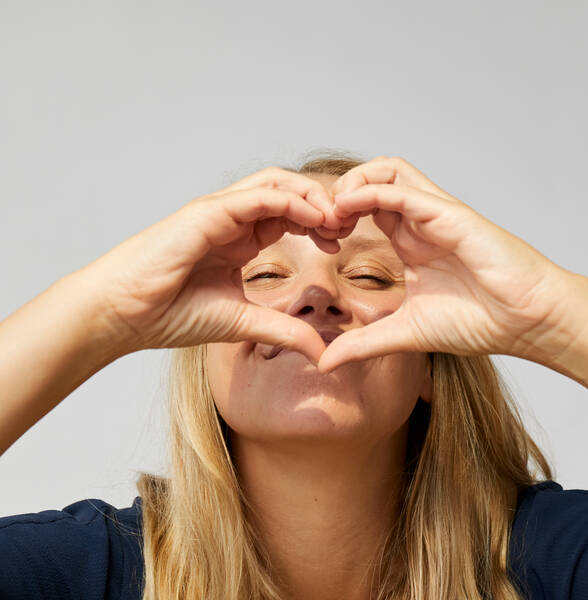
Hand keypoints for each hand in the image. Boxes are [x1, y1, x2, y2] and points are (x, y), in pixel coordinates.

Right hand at [79, 167, 344, 361]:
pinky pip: (258, 196)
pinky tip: (315, 218)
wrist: (123, 315)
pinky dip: (290, 201)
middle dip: (323, 204)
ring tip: (336, 220)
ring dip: (312, 196)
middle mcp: (233, 220)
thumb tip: (321, 353)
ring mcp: (220, 212)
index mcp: (241, 239)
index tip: (342, 243)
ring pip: (277, 183)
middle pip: (289, 192)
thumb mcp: (243, 323)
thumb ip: (283, 331)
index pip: (290, 216)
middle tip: (348, 226)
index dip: (320, 223)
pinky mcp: (207, 212)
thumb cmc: (169, 314)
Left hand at [317, 156, 587, 372]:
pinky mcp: (450, 214)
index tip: (317, 243)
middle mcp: (421, 221)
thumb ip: (364, 343)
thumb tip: (325, 363)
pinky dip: (371, 192)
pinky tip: (348, 212)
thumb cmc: (480, 321)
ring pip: (388, 169)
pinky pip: (404, 188)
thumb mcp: (406, 333)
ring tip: (332, 214)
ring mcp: (436, 213)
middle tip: (319, 225)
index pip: (365, 207)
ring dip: (352, 183)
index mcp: (411, 241)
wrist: (527, 321)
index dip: (335, 217)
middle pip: (372, 178)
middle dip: (337, 193)